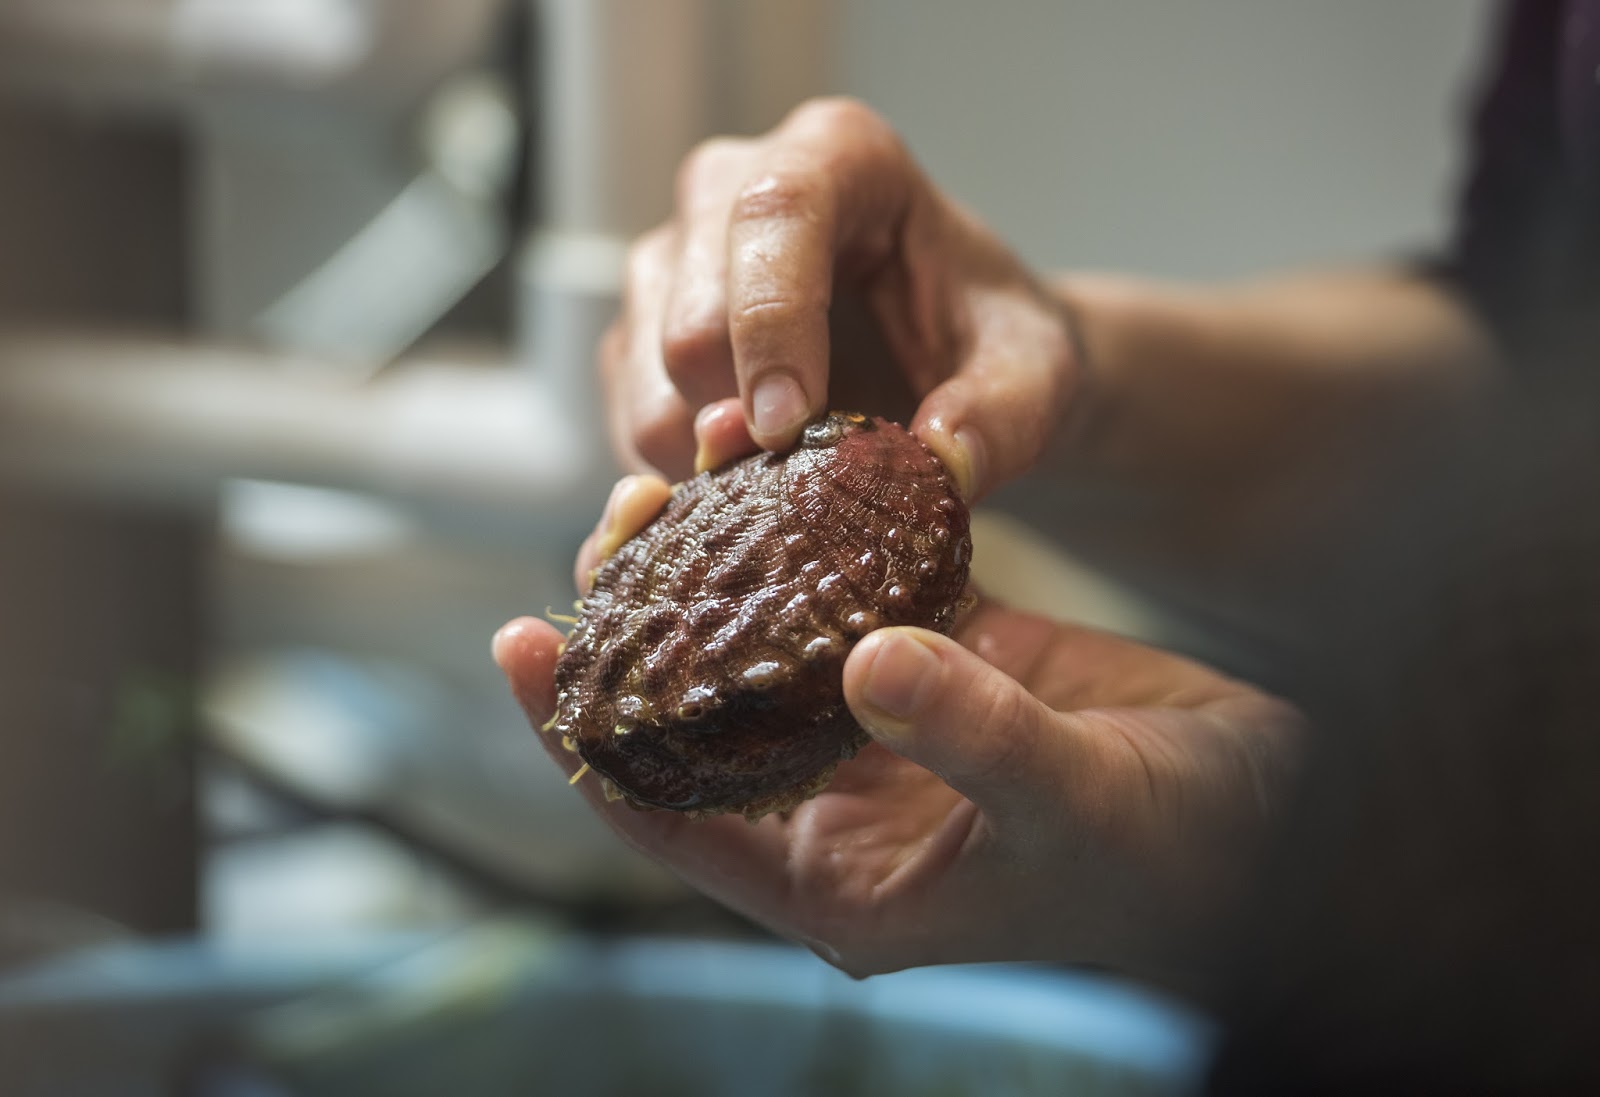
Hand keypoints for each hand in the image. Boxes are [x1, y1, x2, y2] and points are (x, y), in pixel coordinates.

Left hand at [495, 478, 1301, 982]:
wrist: (1276, 816)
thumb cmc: (1182, 856)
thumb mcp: (1077, 808)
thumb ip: (972, 739)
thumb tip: (867, 662)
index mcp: (841, 883)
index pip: (670, 817)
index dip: (585, 739)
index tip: (518, 644)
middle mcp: (845, 807)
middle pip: (702, 717)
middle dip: (645, 629)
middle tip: (606, 525)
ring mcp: (890, 729)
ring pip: (771, 643)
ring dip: (724, 568)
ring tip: (674, 476)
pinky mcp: (943, 660)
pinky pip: (857, 590)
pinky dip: (823, 535)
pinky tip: (787, 465)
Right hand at [604, 97, 1081, 501]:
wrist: (954, 362)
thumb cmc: (991, 342)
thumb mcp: (1034, 377)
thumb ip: (1004, 418)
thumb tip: (942, 464)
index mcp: (841, 155)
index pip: (775, 213)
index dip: (771, 325)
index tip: (786, 429)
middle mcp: (733, 186)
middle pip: (688, 310)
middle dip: (736, 416)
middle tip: (801, 485)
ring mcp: (674, 256)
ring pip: (645, 374)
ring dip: (707, 458)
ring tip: (789, 487)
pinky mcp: (642, 329)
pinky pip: (629, 415)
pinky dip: (682, 474)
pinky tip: (751, 487)